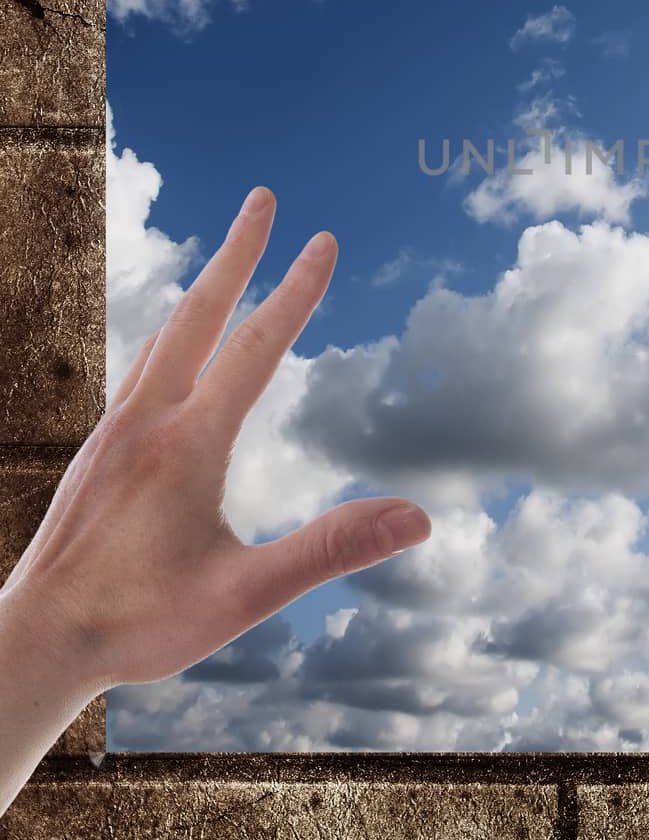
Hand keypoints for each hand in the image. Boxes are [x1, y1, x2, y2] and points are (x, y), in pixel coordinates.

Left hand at [0, 188, 429, 694]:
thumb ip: (332, 549)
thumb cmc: (140, 624)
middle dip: (238, 252)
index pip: (255, 346)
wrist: (34, 641)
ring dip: (203, 288)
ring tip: (228, 261)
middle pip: (199, 313)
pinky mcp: (94, 450)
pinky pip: (140, 369)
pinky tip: (175, 351)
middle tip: (263, 198)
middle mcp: (146, 420)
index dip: (296, 291)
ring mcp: (113, 431)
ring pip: (163, 337)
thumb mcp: (247, 595)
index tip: (324, 240)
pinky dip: (171, 335)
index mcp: (188, 442)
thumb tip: (418, 519)